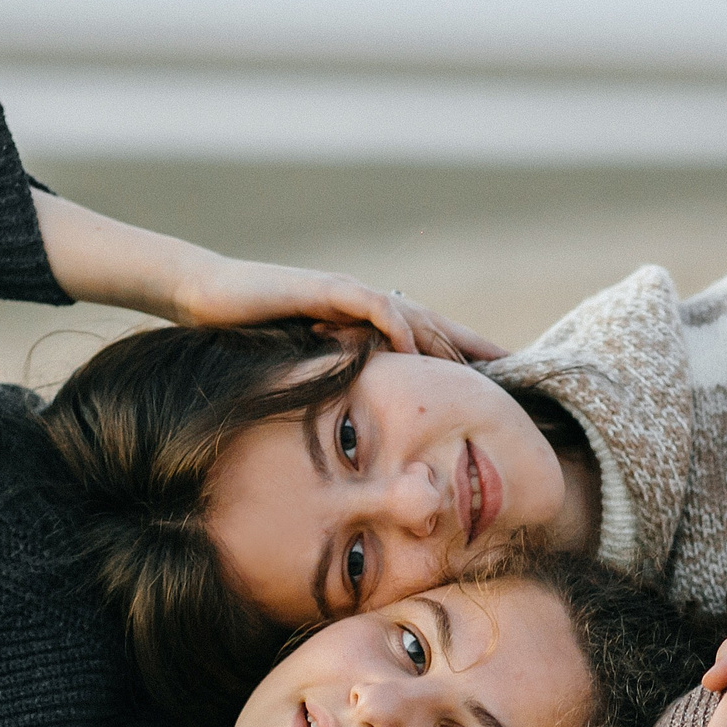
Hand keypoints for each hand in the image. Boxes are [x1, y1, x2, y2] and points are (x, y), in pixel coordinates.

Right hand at [172, 256, 507, 361]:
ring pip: (414, 316)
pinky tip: (414, 349)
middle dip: (476, 350)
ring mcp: (349, 296)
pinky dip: (396, 325)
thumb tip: (359, 435)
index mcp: (368, 328)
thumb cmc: (254, 337)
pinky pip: (372, 306)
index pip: (429, 342)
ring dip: (446, 342)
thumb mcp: (308, 373)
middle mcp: (367, 308)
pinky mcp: (325, 290)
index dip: (467, 359)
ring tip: (480, 369)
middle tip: (517, 374)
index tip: (504, 383)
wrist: (210, 298)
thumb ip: (340, 390)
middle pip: (436, 328)